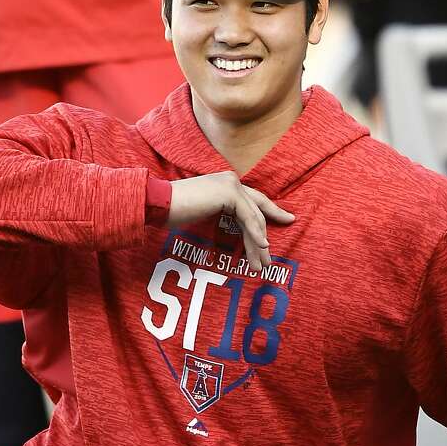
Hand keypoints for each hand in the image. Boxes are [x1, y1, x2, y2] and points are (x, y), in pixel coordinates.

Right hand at [167, 172, 293, 271]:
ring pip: (253, 218)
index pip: (254, 200)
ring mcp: (231, 184)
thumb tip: (237, 230)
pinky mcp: (228, 193)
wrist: (158, 204)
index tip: (288, 219)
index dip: (272, 211)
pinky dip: (255, 233)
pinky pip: (247, 217)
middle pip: (256, 212)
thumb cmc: (173, 212)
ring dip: (258, 243)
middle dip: (263, 238)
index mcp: (226, 183)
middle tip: (268, 260)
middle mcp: (231, 180)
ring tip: (260, 265)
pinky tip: (261, 247)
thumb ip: (222, 214)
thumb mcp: (204, 213)